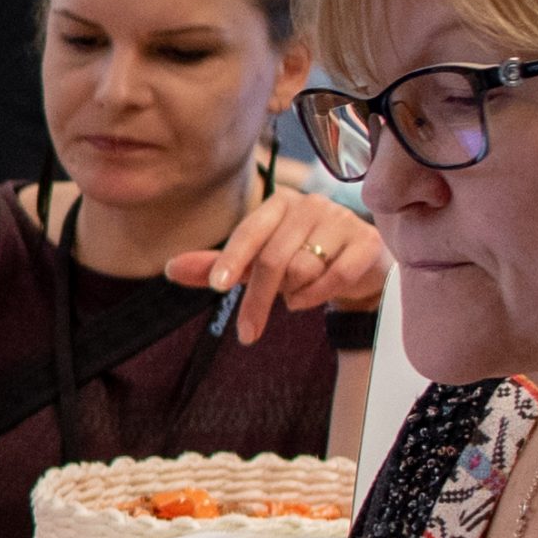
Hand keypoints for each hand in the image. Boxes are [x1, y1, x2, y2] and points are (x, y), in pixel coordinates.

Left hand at [169, 187, 387, 344]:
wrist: (358, 266)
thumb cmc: (300, 260)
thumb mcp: (255, 263)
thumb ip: (216, 265)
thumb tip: (170, 269)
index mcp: (279, 204)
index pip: (249, 232)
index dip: (231, 259)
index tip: (216, 288)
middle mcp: (311, 205)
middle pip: (273, 258)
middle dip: (257, 300)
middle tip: (247, 333)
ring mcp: (342, 220)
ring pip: (303, 268)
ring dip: (293, 293)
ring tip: (297, 292)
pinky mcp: (366, 242)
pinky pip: (334, 276)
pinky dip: (318, 296)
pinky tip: (313, 297)